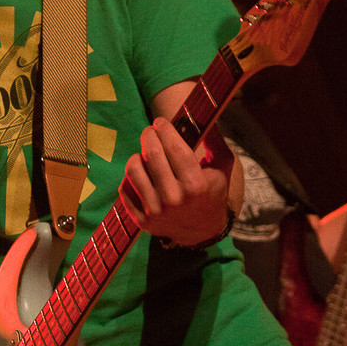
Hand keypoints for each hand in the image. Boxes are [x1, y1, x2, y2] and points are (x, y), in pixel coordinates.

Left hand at [120, 117, 232, 244]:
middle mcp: (174, 199)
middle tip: (150, 132)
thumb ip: (214, 141)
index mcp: (195, 185)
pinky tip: (141, 174)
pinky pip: (125, 189)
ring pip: (133, 170)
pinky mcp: (141, 220)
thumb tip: (201, 114)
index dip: (164, 129)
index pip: (174, 148)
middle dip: (149, 136)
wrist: (203, 231)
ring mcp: (155, 211)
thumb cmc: (212, 193)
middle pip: (151, 155)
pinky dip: (130, 177)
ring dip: (137, 156)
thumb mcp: (222, 168)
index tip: (160, 122)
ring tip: (145, 154)